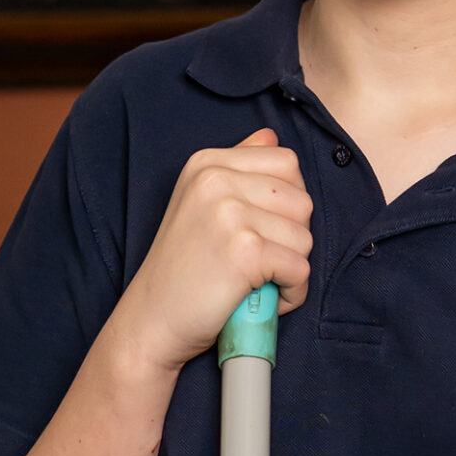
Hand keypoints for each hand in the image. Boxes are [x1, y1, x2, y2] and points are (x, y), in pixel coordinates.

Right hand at [117, 129, 312, 375]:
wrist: (151, 320)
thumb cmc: (183, 269)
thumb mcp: (201, 203)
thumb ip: (238, 168)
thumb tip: (271, 135)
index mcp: (208, 163)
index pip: (287, 163)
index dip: (287, 203)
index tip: (261, 229)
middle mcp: (216, 180)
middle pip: (302, 201)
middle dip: (292, 238)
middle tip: (258, 261)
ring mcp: (229, 214)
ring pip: (304, 238)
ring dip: (291, 268)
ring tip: (255, 281)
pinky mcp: (244, 251)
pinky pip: (300, 270)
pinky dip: (291, 293)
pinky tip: (261, 298)